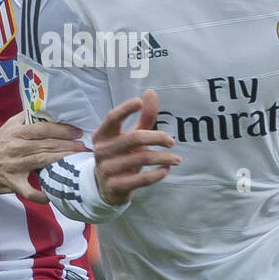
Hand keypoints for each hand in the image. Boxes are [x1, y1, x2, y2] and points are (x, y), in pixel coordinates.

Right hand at [0, 112, 85, 203]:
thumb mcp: (7, 127)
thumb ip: (26, 118)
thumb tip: (45, 109)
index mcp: (17, 132)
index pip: (44, 128)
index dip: (63, 130)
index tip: (78, 132)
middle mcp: (16, 147)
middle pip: (47, 144)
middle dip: (68, 145)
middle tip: (84, 147)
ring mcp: (14, 165)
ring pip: (43, 162)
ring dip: (62, 161)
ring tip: (77, 161)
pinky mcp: (11, 183)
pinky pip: (28, 191)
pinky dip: (40, 195)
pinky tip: (52, 195)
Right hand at [93, 89, 180, 206]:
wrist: (106, 187)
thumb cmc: (121, 154)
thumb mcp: (130, 136)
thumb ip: (143, 117)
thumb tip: (150, 92)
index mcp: (102, 134)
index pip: (112, 117)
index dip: (125, 108)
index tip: (139, 102)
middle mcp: (102, 150)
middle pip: (134, 138)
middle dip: (158, 137)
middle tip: (171, 141)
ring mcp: (107, 169)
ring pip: (142, 158)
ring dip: (164, 157)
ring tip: (176, 159)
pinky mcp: (116, 186)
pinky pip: (142, 179)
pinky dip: (158, 173)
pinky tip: (166, 169)